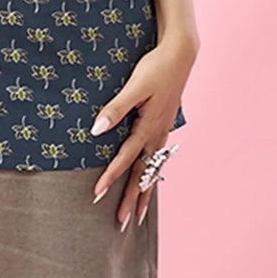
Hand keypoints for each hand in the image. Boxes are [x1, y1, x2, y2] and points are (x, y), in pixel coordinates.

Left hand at [89, 33, 194, 229]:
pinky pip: (156, 159)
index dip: (111, 176)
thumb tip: (96, 130)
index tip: (97, 194)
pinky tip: (149, 182)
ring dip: (144, 192)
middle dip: (131, 199)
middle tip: (121, 222)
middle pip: (142, 174)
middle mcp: (157, 135)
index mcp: (148, 127)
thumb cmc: (155, 68)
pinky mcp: (163, 127)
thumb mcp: (134, 87)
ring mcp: (163, 132)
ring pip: (152, 169)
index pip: (126, 159)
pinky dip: (152, 175)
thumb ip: (115, 109)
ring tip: (138, 213)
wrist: (180, 55)